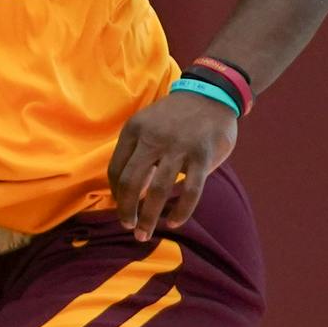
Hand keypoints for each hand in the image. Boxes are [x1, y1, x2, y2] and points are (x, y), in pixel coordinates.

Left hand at [108, 92, 236, 241]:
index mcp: (134, 130)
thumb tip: (126, 189)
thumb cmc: (175, 116)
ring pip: (158, 190)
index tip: (120, 206)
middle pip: (132, 182)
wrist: (212, 93)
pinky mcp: (202, 156)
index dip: (115, 193)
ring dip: (149, 218)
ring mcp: (179, 147)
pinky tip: (174, 222)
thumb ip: (136, 151)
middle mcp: (153, 138)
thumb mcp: (147, 124)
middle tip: (128, 226)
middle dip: (126, 210)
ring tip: (144, 233)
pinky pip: (190, 191)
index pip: (116, 169)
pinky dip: (180, 211)